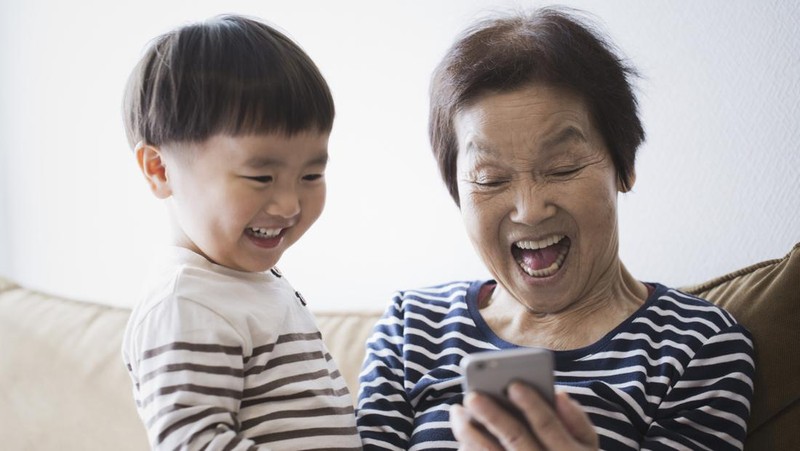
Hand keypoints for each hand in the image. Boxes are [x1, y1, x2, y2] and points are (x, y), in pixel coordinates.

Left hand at [450, 382, 597, 450]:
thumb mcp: (589, 446)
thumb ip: (576, 420)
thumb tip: (559, 394)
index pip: (549, 427)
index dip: (532, 405)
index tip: (514, 384)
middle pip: (516, 439)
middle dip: (494, 415)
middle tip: (472, 396)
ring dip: (471, 433)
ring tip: (457, 412)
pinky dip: (470, 450)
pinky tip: (462, 436)